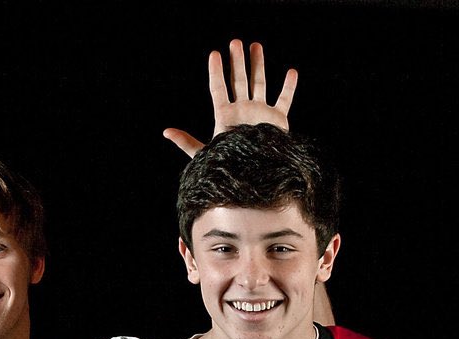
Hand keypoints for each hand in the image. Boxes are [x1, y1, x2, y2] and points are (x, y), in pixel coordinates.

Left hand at [164, 38, 297, 157]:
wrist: (254, 176)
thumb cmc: (228, 166)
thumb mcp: (204, 154)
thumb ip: (187, 142)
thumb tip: (166, 131)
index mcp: (225, 116)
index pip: (218, 89)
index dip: (216, 72)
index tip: (214, 54)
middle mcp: (243, 111)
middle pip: (239, 80)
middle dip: (237, 61)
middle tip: (235, 42)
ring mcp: (260, 114)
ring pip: (259, 84)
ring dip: (258, 65)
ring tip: (255, 45)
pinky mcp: (277, 121)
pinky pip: (284, 101)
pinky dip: (288, 88)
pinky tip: (292, 72)